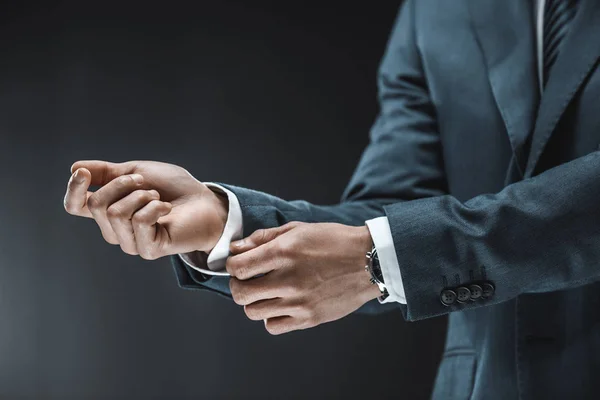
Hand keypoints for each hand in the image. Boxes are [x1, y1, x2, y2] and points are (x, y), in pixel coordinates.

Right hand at [63, 160, 227, 258]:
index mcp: (109, 209)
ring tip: (158, 197)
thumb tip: (75, 168)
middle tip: (146, 184)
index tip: (82, 173)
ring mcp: (131, 242)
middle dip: (122, 184)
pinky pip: (138, 221)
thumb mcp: (137, 171)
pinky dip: (154, 207)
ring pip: (115, 213)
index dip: (73, 190)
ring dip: (141, 195)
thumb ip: (107, 172)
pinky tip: (166, 209)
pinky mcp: (148, 250)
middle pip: (97, 205)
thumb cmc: (174, 187)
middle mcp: (115, 229)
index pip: (75, 206)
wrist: (205, 201)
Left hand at [226, 222, 380, 334]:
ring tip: (265, 293)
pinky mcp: (309, 318)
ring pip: (253, 312)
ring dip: (253, 302)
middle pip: (240, 293)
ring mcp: (299, 302)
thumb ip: (264, 237)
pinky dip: (271, 317)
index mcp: (284, 252)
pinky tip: (280, 305)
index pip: (237, 267)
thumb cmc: (333, 241)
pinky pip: (273, 327)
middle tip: (246, 280)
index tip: (238, 264)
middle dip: (237, 285)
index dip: (231, 265)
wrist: (369, 261)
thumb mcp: (298, 229)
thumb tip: (235, 248)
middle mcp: (289, 279)